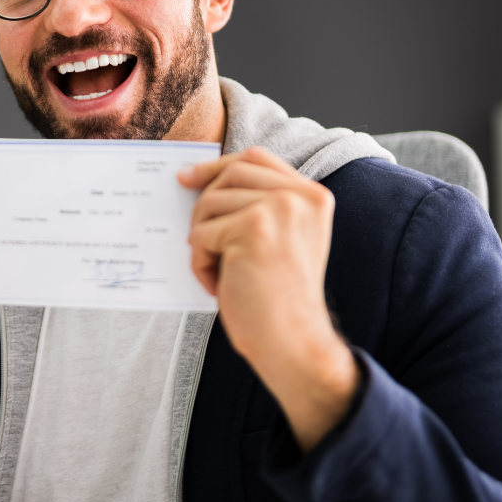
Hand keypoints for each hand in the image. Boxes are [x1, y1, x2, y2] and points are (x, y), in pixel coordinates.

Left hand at [179, 147, 357, 449]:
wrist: (294, 343)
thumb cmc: (278, 299)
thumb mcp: (280, 240)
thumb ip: (257, 205)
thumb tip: (196, 180)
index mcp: (312, 196)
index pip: (256, 158)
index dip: (218, 166)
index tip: (189, 178)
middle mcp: (301, 196)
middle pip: (230, 174)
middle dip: (205, 206)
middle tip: (203, 242)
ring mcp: (280, 209)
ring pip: (210, 202)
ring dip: (204, 239)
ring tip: (221, 272)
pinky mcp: (254, 228)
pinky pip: (202, 233)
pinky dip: (201, 262)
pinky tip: (219, 285)